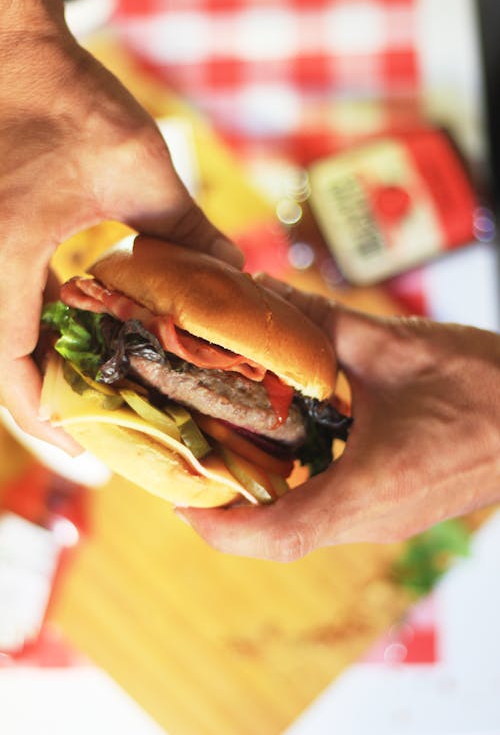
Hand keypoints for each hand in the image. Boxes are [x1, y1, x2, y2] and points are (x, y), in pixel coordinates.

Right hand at [0, 0, 241, 451]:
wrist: (7, 45)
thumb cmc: (63, 97)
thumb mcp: (139, 168)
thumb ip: (187, 227)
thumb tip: (236, 271)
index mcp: (3, 260)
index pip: (12, 371)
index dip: (49, 421)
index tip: (88, 451)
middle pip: (2, 367)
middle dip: (50, 405)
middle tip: (100, 431)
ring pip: (0, 339)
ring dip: (42, 369)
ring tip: (93, 391)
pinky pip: (2, 304)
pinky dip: (34, 327)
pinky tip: (76, 331)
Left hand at [177, 276, 499, 560]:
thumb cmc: (486, 385)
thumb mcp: (397, 346)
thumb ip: (324, 325)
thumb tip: (265, 296)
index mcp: (370, 487)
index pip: (277, 535)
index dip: (220, 527)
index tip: (181, 502)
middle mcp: (375, 517)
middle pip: (283, 535)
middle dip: (231, 507)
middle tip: (196, 460)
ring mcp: (390, 517)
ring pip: (308, 523)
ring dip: (264, 496)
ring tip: (231, 446)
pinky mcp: (400, 504)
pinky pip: (335, 508)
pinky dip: (299, 485)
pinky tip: (291, 440)